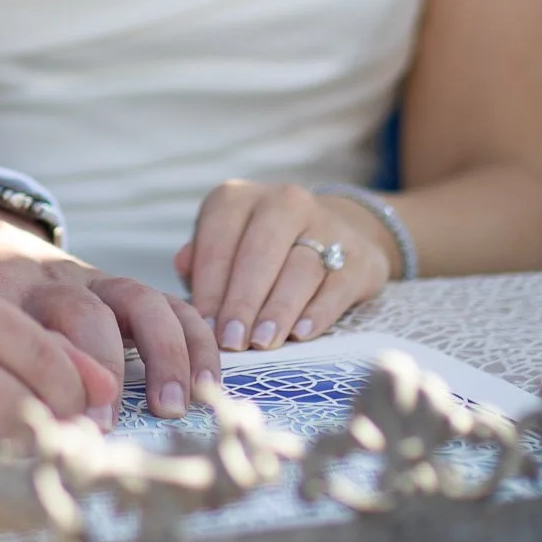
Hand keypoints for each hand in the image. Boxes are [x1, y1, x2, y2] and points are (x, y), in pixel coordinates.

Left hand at [0, 202, 218, 417]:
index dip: (48, 383)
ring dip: (161, 354)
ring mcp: (89, 280)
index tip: (60, 430)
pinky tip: (205, 382)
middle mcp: (46, 281)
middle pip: (82, 313)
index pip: (25, 334)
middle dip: (100, 371)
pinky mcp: (120, 289)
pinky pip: (167, 303)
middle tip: (103, 427)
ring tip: (170, 407)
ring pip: (137, 300)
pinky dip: (193, 338)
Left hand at [177, 181, 398, 349]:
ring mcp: (325, 226)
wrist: (336, 233)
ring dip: (277, 308)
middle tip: (232, 340)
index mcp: (237, 199)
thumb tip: (183, 268)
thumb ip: (202, 258)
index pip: (219, 239)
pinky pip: (336, 284)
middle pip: (259, 252)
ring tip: (262, 342)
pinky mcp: (359, 256)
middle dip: (242, 300)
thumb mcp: (226, 244)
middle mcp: (282, 202)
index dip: (210, 285)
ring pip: (299, 267)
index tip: (203, 326)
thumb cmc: (261, 250)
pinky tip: (301, 333)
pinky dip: (318, 311)